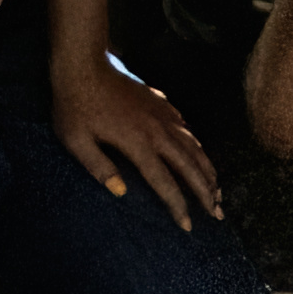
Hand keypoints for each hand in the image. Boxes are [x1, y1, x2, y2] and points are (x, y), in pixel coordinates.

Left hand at [53, 42, 225, 228]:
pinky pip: (188, 130)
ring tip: (218, 189)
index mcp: (138, 144)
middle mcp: (158, 132)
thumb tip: (122, 192)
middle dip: (206, 192)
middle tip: (218, 212)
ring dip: (208, 170)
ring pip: (195, 147)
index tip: (188, 225)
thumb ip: (100, 168)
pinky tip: (201, 154)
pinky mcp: (162, 106)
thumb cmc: (75, 108)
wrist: (85, 68)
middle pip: (190, 166)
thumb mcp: (76, 142)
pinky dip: (199, 146)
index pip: (164, 182)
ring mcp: (163, 117)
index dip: (177, 205)